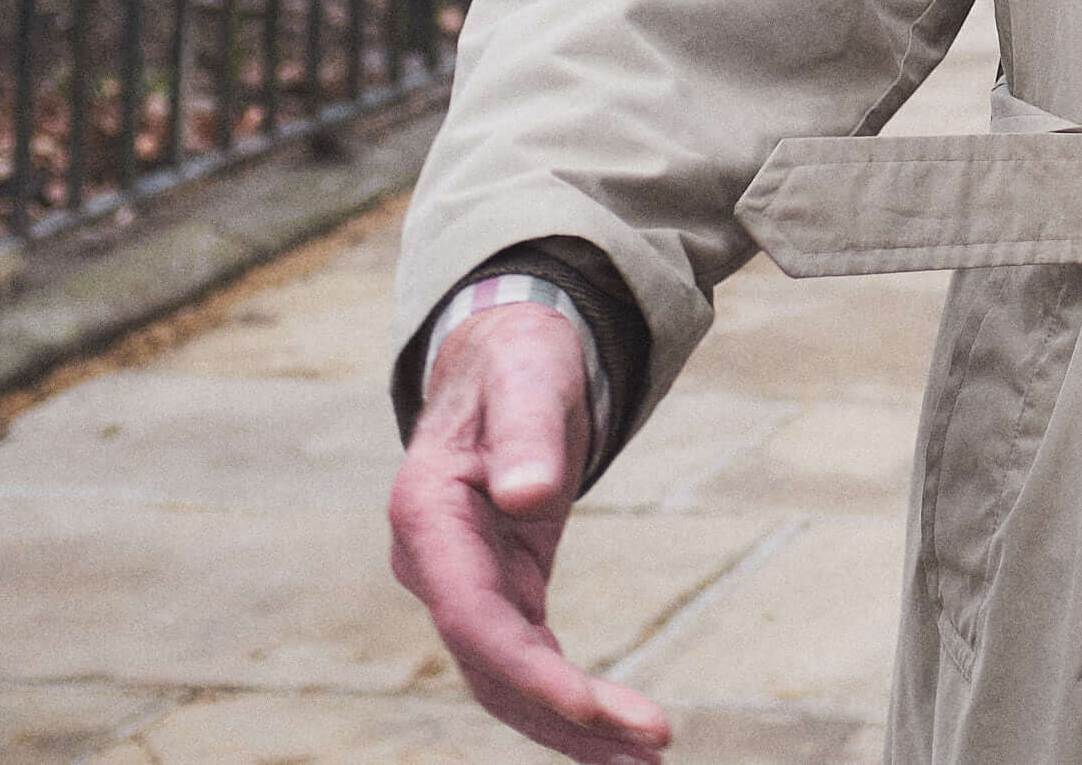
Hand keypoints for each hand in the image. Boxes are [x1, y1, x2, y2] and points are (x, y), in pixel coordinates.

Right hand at [387, 302, 672, 764]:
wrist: (504, 356)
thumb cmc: (519, 360)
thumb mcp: (531, 376)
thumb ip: (529, 432)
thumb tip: (526, 495)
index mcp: (428, 512)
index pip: (473, 617)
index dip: (531, 673)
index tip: (596, 709)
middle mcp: (434, 561)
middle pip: (492, 665)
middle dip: (567, 716)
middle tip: (653, 748)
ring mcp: (461, 582)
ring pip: (507, 679)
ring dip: (574, 725)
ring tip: (648, 758)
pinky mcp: (499, 590)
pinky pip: (527, 660)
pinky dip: (570, 699)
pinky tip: (622, 731)